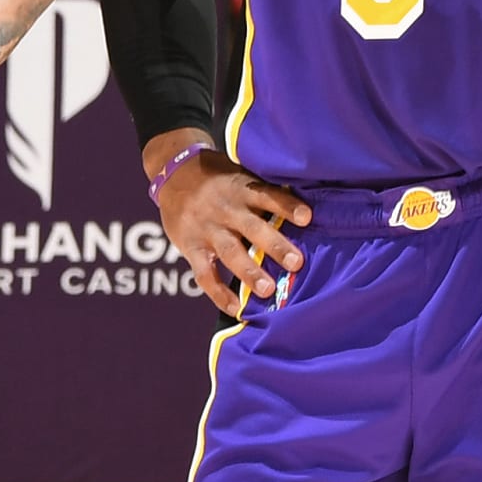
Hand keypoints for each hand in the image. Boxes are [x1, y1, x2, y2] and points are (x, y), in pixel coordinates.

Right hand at [151, 140, 311, 313]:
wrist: (173, 174)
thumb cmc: (219, 179)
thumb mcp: (240, 174)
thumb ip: (264, 192)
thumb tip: (306, 212)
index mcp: (241, 189)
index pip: (267, 196)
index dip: (286, 206)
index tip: (307, 217)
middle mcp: (226, 209)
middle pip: (252, 227)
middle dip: (274, 245)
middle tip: (296, 263)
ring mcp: (207, 229)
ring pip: (230, 252)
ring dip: (249, 272)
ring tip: (268, 290)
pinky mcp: (191, 247)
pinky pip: (205, 274)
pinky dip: (219, 293)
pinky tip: (235, 308)